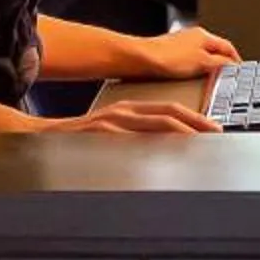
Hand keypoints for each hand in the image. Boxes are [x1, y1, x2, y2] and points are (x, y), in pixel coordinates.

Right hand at [36, 101, 216, 134]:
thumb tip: (162, 147)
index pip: (169, 108)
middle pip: (169, 112)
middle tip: (216, 134)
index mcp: (128, 109)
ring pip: (156, 123)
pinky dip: (151, 143)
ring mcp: (113, 121)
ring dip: (181, 131)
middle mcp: (124, 110)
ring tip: (199, 141)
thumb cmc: (79, 140)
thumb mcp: (111, 133)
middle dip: (196, 122)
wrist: (43, 136)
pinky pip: (132, 137)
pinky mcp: (101, 131)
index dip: (194, 117)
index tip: (213, 128)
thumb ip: (134, 136)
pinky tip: (164, 151)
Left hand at [133, 25, 239, 80]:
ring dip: (207, 66)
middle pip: (215, 50)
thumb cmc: (167, 58)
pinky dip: (194, 68)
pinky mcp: (170, 52)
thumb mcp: (201, 63)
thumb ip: (219, 64)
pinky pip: (189, 60)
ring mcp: (181, 43)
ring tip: (209, 80)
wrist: (141, 60)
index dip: (236, 59)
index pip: (227, 47)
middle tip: (227, 77)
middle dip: (222, 63)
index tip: (239, 70)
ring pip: (201, 55)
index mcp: (204, 35)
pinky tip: (190, 78)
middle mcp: (193, 36)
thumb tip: (231, 64)